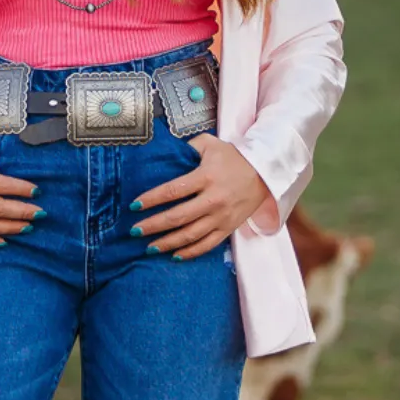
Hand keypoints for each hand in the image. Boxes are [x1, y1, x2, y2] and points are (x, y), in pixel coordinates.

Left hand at [132, 135, 271, 258]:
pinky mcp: (229, 228)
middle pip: (178, 217)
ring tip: (150, 248)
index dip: (151, 199)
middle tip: (135, 231)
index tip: (134, 206)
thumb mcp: (210, 144)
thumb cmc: (233, 157)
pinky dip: (191, 252)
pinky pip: (208, 244)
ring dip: (168, 243)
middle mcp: (213, 199)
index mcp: (206, 177)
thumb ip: (187, 148)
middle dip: (154, 225)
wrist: (265, 172)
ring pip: (191, 235)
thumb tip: (165, 155)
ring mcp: (222, 216)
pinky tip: (175, 256)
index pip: (173, 191)